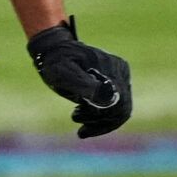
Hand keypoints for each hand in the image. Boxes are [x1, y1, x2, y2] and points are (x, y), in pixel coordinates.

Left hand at [27, 18, 131, 139]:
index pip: (118, 105)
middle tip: (79, 125)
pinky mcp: (117, 78)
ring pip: (121, 108)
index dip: (103, 121)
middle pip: (121, 109)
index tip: (81, 128)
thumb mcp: (62, 73)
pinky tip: (85, 118)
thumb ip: (83, 85)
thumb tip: (106, 99)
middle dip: (100, 122)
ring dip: (101, 120)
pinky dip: (103, 115)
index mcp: (110, 69)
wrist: (54, 48)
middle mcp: (120, 70)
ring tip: (77, 117)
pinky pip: (117, 103)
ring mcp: (120, 74)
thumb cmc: (55, 62)